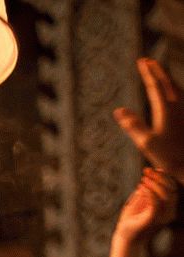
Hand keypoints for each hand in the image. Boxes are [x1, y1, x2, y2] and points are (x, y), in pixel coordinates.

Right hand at [114, 58, 183, 183]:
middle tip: (148, 61)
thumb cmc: (167, 157)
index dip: (148, 72)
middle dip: (157, 70)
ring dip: (167, 77)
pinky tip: (172, 91)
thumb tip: (119, 110)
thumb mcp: (146, 143)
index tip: (141, 61)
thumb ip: (133, 125)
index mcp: (166, 109)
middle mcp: (178, 106)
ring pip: (176, 87)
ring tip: (160, 71)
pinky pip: (180, 96)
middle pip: (168, 82)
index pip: (155, 85)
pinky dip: (174, 88)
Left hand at [115, 167, 177, 242]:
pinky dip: (150, 193)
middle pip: (172, 189)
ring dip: (155, 184)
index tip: (151, 169)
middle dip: (160, 177)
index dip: (164, 176)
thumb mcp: (141, 200)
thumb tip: (157, 169)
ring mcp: (162, 217)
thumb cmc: (132, 219)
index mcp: (168, 207)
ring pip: (167, 196)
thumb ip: (149, 187)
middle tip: (146, 170)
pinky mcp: (152, 220)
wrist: (125, 237)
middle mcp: (168, 212)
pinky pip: (156, 204)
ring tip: (143, 179)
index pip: (173, 187)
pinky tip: (142, 187)